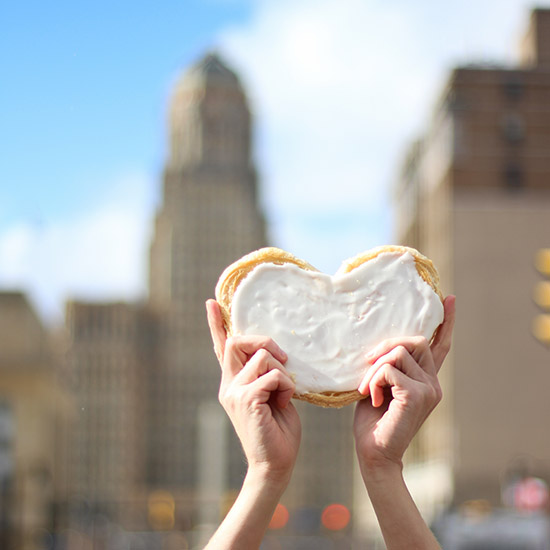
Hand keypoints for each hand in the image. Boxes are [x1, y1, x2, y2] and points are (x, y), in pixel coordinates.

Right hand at [206, 299, 301, 482]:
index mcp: (233, 381)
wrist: (275, 463)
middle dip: (264, 341)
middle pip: (237, 341)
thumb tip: (275, 355)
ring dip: (283, 371)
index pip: (221, 347)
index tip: (211, 303)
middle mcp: (228, 384)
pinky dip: (286, 385)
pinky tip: (285, 402)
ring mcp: (234, 391)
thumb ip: (266, 374)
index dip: (216, 324)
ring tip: (286, 394)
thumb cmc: (278, 429)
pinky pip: (273, 374)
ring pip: (261, 357)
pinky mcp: (246, 399)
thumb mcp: (272, 395)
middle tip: (284, 358)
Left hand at [354, 295, 455, 471]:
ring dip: (374, 368)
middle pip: (415, 340)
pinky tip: (370, 397)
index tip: (448, 299)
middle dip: (386, 346)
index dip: (445, 322)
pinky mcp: (418, 395)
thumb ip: (388, 366)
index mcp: (426, 378)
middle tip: (368, 364)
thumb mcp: (379, 385)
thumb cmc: (372, 419)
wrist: (374, 452)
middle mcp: (433, 382)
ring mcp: (429, 388)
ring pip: (399, 352)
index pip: (439, 345)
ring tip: (366, 388)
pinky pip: (389, 369)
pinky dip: (373, 379)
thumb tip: (383, 344)